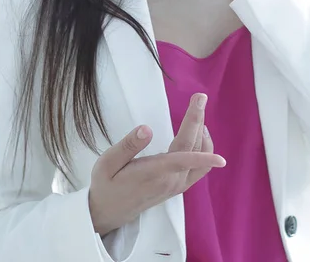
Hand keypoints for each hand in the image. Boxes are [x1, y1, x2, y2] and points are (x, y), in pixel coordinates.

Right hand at [88, 93, 224, 237]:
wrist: (108, 213)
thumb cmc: (106, 184)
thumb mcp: (107, 164)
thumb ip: (127, 146)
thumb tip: (146, 129)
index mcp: (155, 173)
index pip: (183, 153)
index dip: (194, 129)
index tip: (202, 111)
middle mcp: (171, 180)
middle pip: (194, 147)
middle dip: (198, 119)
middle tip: (199, 97)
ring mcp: (177, 185)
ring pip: (201, 158)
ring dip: (201, 133)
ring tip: (196, 112)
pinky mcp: (178, 187)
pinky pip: (200, 169)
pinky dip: (203, 149)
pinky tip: (198, 135)